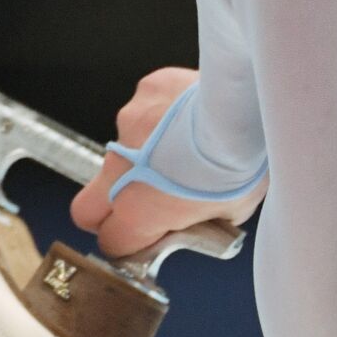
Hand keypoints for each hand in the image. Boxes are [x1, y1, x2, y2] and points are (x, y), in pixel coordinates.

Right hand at [71, 67, 261, 257]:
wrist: (249, 108)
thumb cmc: (244, 164)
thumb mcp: (229, 214)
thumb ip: (199, 223)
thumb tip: (194, 223)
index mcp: (139, 211)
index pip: (112, 242)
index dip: (128, 245)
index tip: (145, 241)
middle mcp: (121, 168)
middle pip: (87, 208)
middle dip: (109, 213)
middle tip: (142, 207)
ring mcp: (128, 125)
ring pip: (122, 151)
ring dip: (144, 157)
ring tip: (188, 147)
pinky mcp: (145, 91)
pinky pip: (146, 111)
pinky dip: (163, 118)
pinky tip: (193, 115)